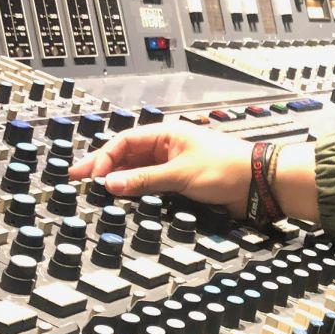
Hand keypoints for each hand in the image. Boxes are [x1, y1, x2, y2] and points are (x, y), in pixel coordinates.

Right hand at [65, 123, 251, 214]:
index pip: (124, 141)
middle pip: (126, 155)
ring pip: (136, 171)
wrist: (259, 184)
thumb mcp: (181, 174)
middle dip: (101, 166)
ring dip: (118, 180)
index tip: (88, 176)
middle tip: (75, 179)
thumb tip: (111, 183)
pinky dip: (136, 190)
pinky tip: (123, 199)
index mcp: (166, 134)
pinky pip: (150, 184)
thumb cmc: (227, 168)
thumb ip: (144, 179)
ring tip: (94, 191)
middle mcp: (167, 147)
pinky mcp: (181, 182)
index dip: (103, 158)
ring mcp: (173, 165)